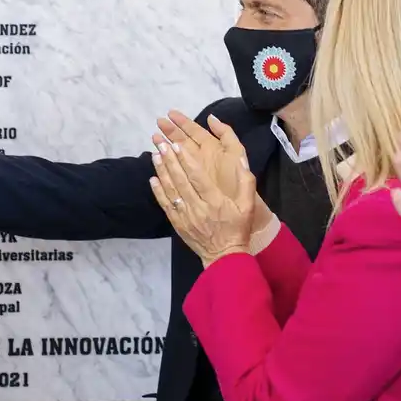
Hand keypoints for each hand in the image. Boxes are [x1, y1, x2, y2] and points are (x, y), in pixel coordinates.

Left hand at [149, 127, 256, 264]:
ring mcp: (185, 216)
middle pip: (180, 180)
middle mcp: (198, 207)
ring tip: (155, 155)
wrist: (224, 256)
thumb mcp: (248, 206)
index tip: (177, 145)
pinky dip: (158, 191)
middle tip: (161, 144)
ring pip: (171, 190)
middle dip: (170, 160)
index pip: (197, 176)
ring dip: (162, 172)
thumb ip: (245, 182)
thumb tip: (240, 160)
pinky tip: (153, 178)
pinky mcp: (177, 224)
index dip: (186, 159)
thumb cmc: (237, 228)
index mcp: (215, 201)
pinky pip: (165, 205)